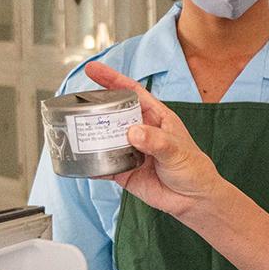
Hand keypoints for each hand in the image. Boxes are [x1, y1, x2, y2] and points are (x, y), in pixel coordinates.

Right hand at [84, 61, 222, 216]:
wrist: (193, 200)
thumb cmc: (193, 169)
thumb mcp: (178, 151)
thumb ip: (157, 141)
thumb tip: (133, 132)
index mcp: (156, 118)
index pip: (132, 92)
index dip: (112, 79)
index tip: (93, 69)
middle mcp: (140, 131)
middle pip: (113, 113)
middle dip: (95, 106)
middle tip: (77, 105)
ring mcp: (130, 150)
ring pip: (105, 138)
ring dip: (91, 135)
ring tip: (75, 130)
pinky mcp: (124, 170)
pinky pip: (104, 165)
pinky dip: (93, 163)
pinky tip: (82, 161)